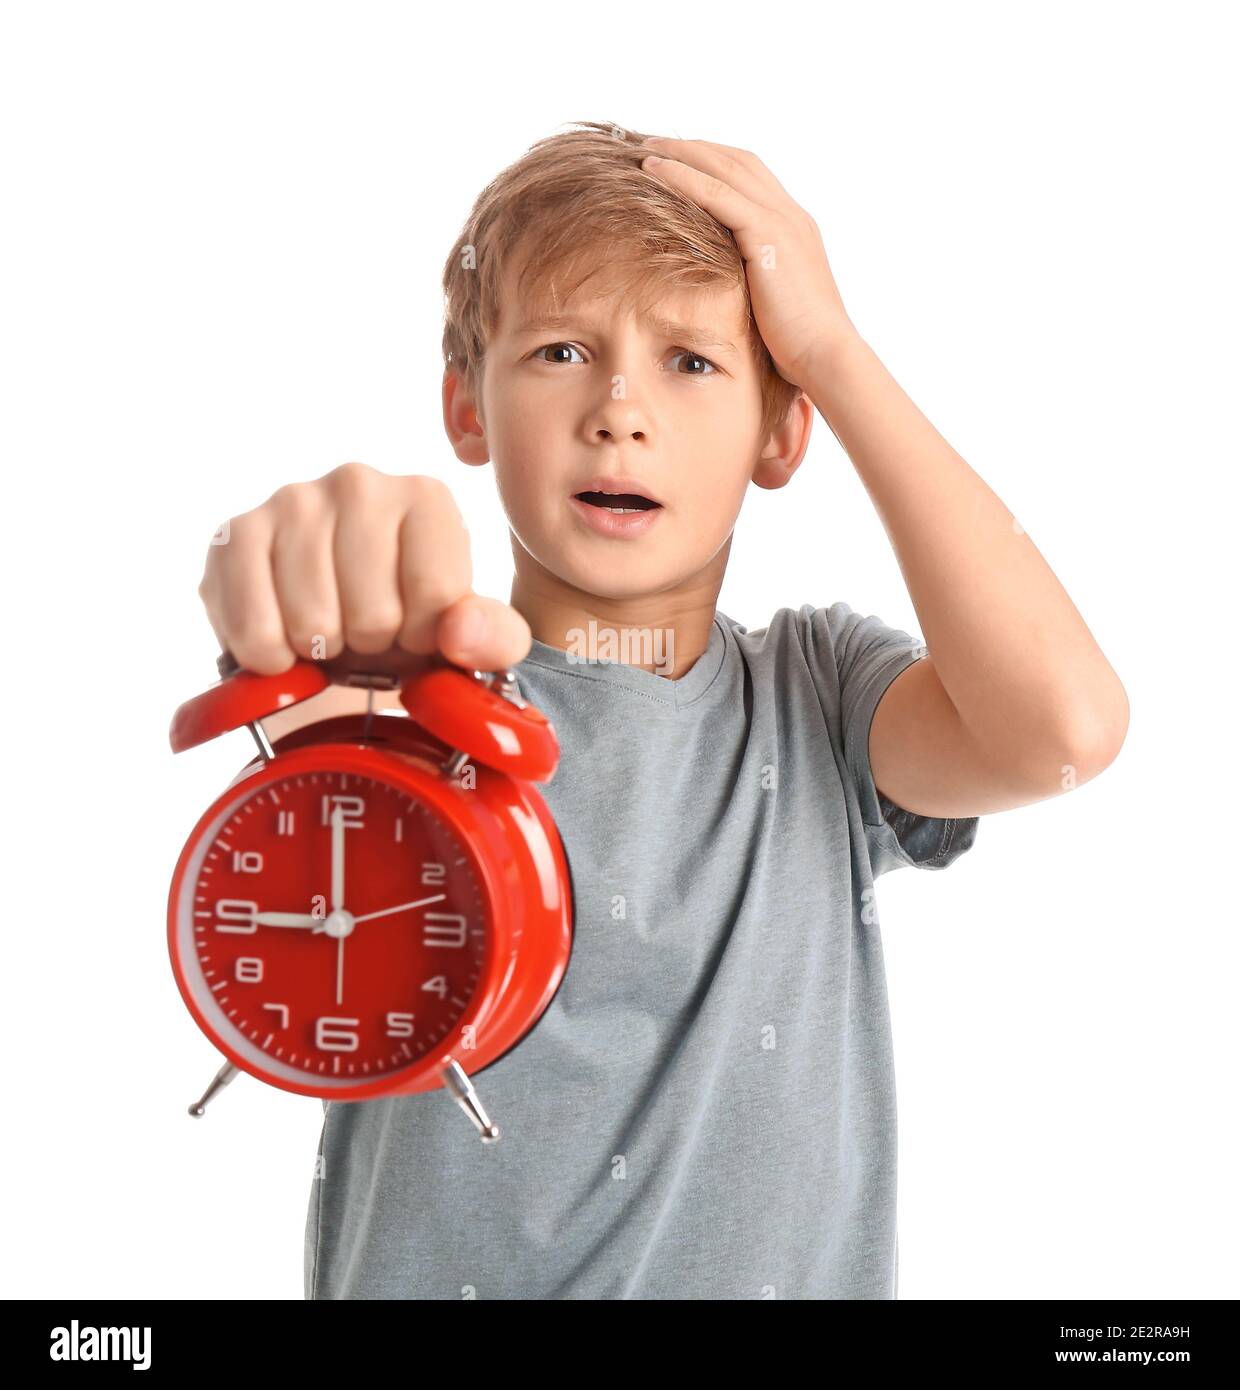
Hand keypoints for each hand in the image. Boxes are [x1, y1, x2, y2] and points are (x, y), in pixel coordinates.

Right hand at [199, 462, 531, 676]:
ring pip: (313, 624)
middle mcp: (359, 482)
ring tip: (329, 627)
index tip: (416, 626)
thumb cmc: (408, 626)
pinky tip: (284, 638)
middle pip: (373, 614)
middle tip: (366, 629)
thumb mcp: (467, 638)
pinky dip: (269, 656)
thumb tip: (458, 631)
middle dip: (371, 644)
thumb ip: (494, 638)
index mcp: (427, 498)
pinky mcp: (235, 534)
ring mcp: (292, 501)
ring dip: (322, 651)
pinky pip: (254, 626)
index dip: (425, 636)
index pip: (437, 597)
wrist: (336, 632)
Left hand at [639, 136, 856, 389]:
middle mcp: (790, 215)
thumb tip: (727, 299)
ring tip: (645, 147)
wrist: (825, 357)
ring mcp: (782, 221)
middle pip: (737, 161)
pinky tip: (653, 169)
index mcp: (794, 230)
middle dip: (695, 148)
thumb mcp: (773, 308)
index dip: (714, 164)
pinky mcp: (768, 235)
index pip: (751, 178)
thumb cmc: (800, 349)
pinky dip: (683, 176)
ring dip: (682, 152)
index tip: (680, 161)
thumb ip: (753, 288)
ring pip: (725, 168)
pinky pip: (717, 193)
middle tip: (654, 142)